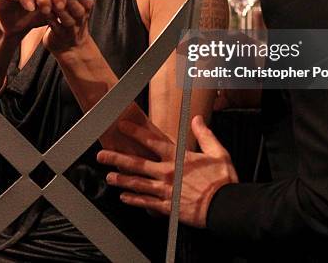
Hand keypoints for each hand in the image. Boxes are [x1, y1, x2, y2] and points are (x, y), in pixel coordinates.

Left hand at [43, 0, 93, 54]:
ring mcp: (71, 31)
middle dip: (68, 1)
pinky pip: (54, 26)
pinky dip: (49, 18)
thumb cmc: (71, 17)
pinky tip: (42, 10)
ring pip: (66, 19)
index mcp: (87, 10)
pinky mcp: (59, 38)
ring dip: (57, 9)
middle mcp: (81, 21)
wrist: (68, 47)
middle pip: (78, 11)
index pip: (88, 2)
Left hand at [96, 115, 237, 227]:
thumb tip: (197, 120)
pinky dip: (134, 200)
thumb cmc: (222, 181)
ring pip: (138, 184)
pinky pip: (146, 203)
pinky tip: (124, 198)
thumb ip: (205, 135)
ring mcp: (165, 191)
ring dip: (121, 180)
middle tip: (102, 155)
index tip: (122, 127)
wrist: (226, 207)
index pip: (153, 142)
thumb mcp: (218, 152)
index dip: (136, 133)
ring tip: (108, 176)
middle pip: (137, 164)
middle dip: (118, 158)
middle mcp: (168, 173)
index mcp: (179, 158)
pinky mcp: (167, 207)